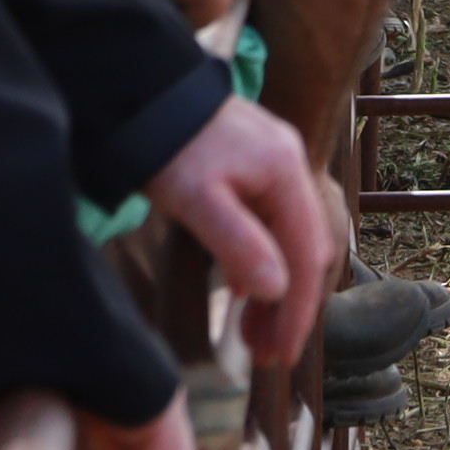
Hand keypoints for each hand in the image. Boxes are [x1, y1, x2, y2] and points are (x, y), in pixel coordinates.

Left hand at [139, 94, 333, 371]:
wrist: (143, 94)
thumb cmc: (167, 146)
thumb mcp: (196, 201)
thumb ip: (239, 244)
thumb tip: (278, 291)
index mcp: (286, 175)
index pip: (306, 255)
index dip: (299, 310)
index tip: (282, 355)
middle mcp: (292, 169)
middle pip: (307, 250)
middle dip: (291, 307)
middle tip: (266, 354)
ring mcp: (277, 167)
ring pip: (292, 240)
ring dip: (278, 290)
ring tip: (254, 334)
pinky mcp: (256, 170)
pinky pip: (275, 226)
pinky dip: (266, 264)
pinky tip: (246, 290)